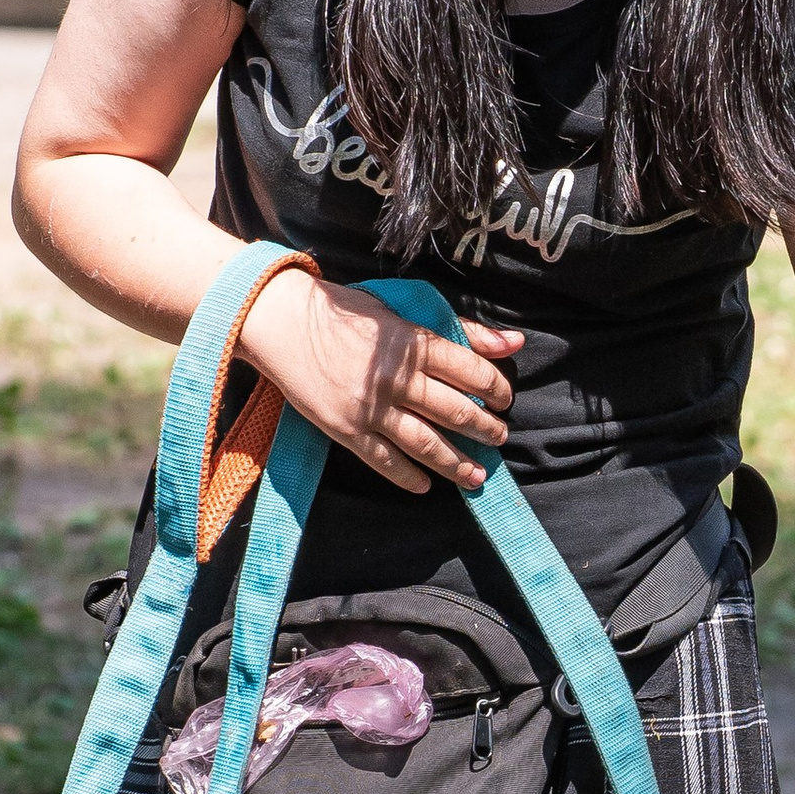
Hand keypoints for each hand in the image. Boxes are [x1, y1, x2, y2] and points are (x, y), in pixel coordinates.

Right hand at [238, 264, 520, 491]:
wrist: (279, 320)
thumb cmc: (344, 310)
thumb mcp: (401, 308)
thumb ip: (458, 328)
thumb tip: (514, 343)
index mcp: (410, 342)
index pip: (469, 370)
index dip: (494, 387)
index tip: (505, 399)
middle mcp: (394, 377)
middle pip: (454, 410)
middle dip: (485, 429)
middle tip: (500, 437)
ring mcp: (369, 407)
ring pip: (426, 443)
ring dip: (457, 462)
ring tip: (477, 475)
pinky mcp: (345, 429)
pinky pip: (385, 461)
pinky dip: (409, 476)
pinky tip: (428, 485)